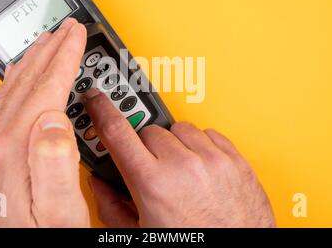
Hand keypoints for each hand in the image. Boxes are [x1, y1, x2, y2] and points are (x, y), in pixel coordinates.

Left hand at [0, 18, 88, 226]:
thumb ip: (56, 163)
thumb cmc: (42, 239)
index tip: (75, 34)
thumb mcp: (60, 211)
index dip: (64, 58)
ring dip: (31, 62)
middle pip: (26, 83)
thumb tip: (56, 119)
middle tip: (63, 28)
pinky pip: (3, 107)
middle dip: (48, 50)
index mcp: (17, 151)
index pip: (45, 89)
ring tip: (44, 43)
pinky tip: (18, 79)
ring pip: (12, 91)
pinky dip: (15, 84)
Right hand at [84, 89, 275, 226]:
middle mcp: (183, 166)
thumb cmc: (192, 247)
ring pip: (179, 128)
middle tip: (150, 169)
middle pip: (149, 131)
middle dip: (144, 148)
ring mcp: (212, 160)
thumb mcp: (139, 235)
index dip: (101, 109)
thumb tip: (99, 183)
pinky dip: (200, 146)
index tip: (96, 99)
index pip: (117, 131)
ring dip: (174, 145)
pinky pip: (209, 133)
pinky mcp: (235, 160)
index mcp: (153, 184)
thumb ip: (111, 206)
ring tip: (177, 170)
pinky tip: (198, 167)